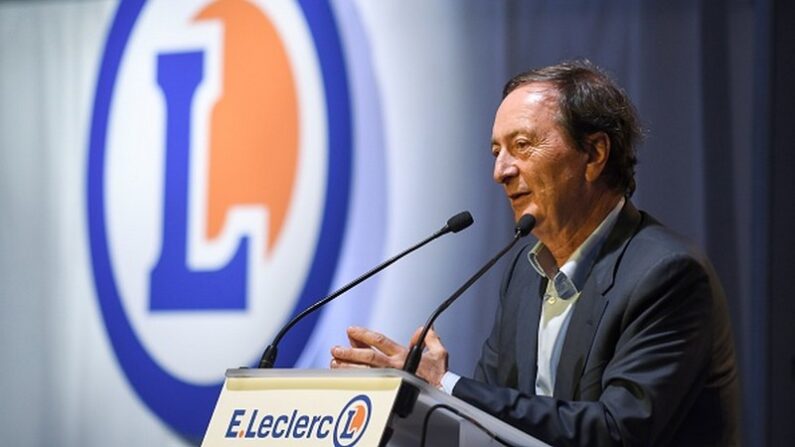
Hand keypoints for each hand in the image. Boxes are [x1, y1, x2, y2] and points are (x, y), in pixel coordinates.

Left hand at [330, 326, 448, 387]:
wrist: (443, 392)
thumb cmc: (440, 375)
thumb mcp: (438, 352)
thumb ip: (429, 338)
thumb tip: (424, 328)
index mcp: (403, 354)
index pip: (379, 341)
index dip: (363, 335)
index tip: (350, 330)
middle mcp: (394, 366)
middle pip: (367, 356)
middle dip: (349, 352)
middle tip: (335, 349)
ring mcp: (390, 378)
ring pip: (364, 371)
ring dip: (348, 367)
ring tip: (334, 362)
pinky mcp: (390, 390)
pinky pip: (368, 384)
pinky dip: (355, 379)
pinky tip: (344, 377)